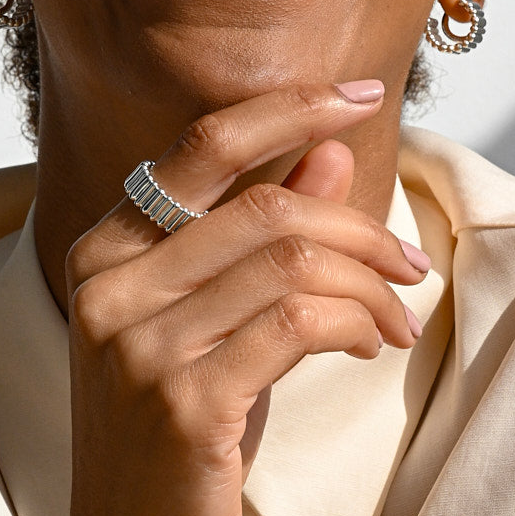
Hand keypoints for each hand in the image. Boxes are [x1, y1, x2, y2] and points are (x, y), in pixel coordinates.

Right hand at [65, 82, 428, 515]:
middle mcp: (108, 284)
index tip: (359, 94)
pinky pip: (299, 323)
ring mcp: (137, 344)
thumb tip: (329, 151)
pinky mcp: (182, 402)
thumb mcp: (220, 316)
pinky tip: (370, 345)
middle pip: (264, 205)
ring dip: (368, 283)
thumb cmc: (180, 422)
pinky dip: (356, 324)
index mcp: (108, 248)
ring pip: (291, 261)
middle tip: (407, 260)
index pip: (204, 144)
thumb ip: (266, 230)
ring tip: (397, 315)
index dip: (289, 108)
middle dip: (358, 226)